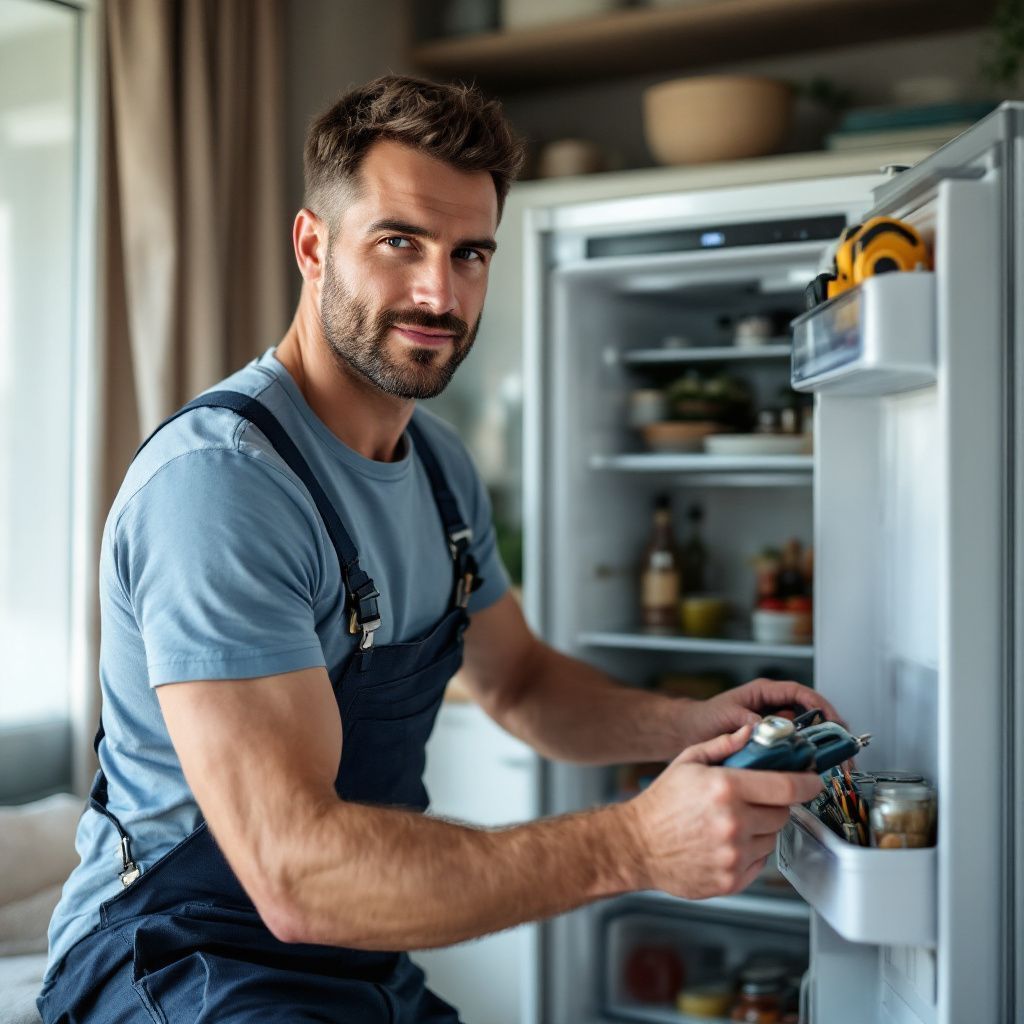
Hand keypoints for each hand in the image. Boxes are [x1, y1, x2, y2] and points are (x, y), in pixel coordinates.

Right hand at [622, 727, 822, 899]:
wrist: (636, 846)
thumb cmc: (660, 803)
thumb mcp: (688, 761)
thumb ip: (723, 745)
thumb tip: (750, 732)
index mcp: (726, 788)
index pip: (786, 786)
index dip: (807, 782)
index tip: (813, 781)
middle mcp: (734, 822)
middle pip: (782, 812)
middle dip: (773, 804)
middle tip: (750, 801)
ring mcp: (734, 854)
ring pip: (772, 838)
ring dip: (760, 829)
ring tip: (730, 823)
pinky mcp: (732, 880)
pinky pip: (759, 862)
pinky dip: (750, 852)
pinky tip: (725, 843)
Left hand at [677, 677, 844, 749]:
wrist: (688, 733)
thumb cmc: (704, 718)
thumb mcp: (727, 716)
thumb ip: (748, 722)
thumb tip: (768, 730)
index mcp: (764, 693)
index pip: (800, 694)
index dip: (820, 705)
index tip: (833, 720)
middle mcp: (772, 707)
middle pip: (809, 714)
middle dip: (827, 730)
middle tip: (840, 747)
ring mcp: (772, 725)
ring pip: (804, 733)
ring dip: (817, 747)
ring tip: (830, 762)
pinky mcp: (769, 743)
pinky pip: (791, 749)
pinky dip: (801, 758)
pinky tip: (808, 770)